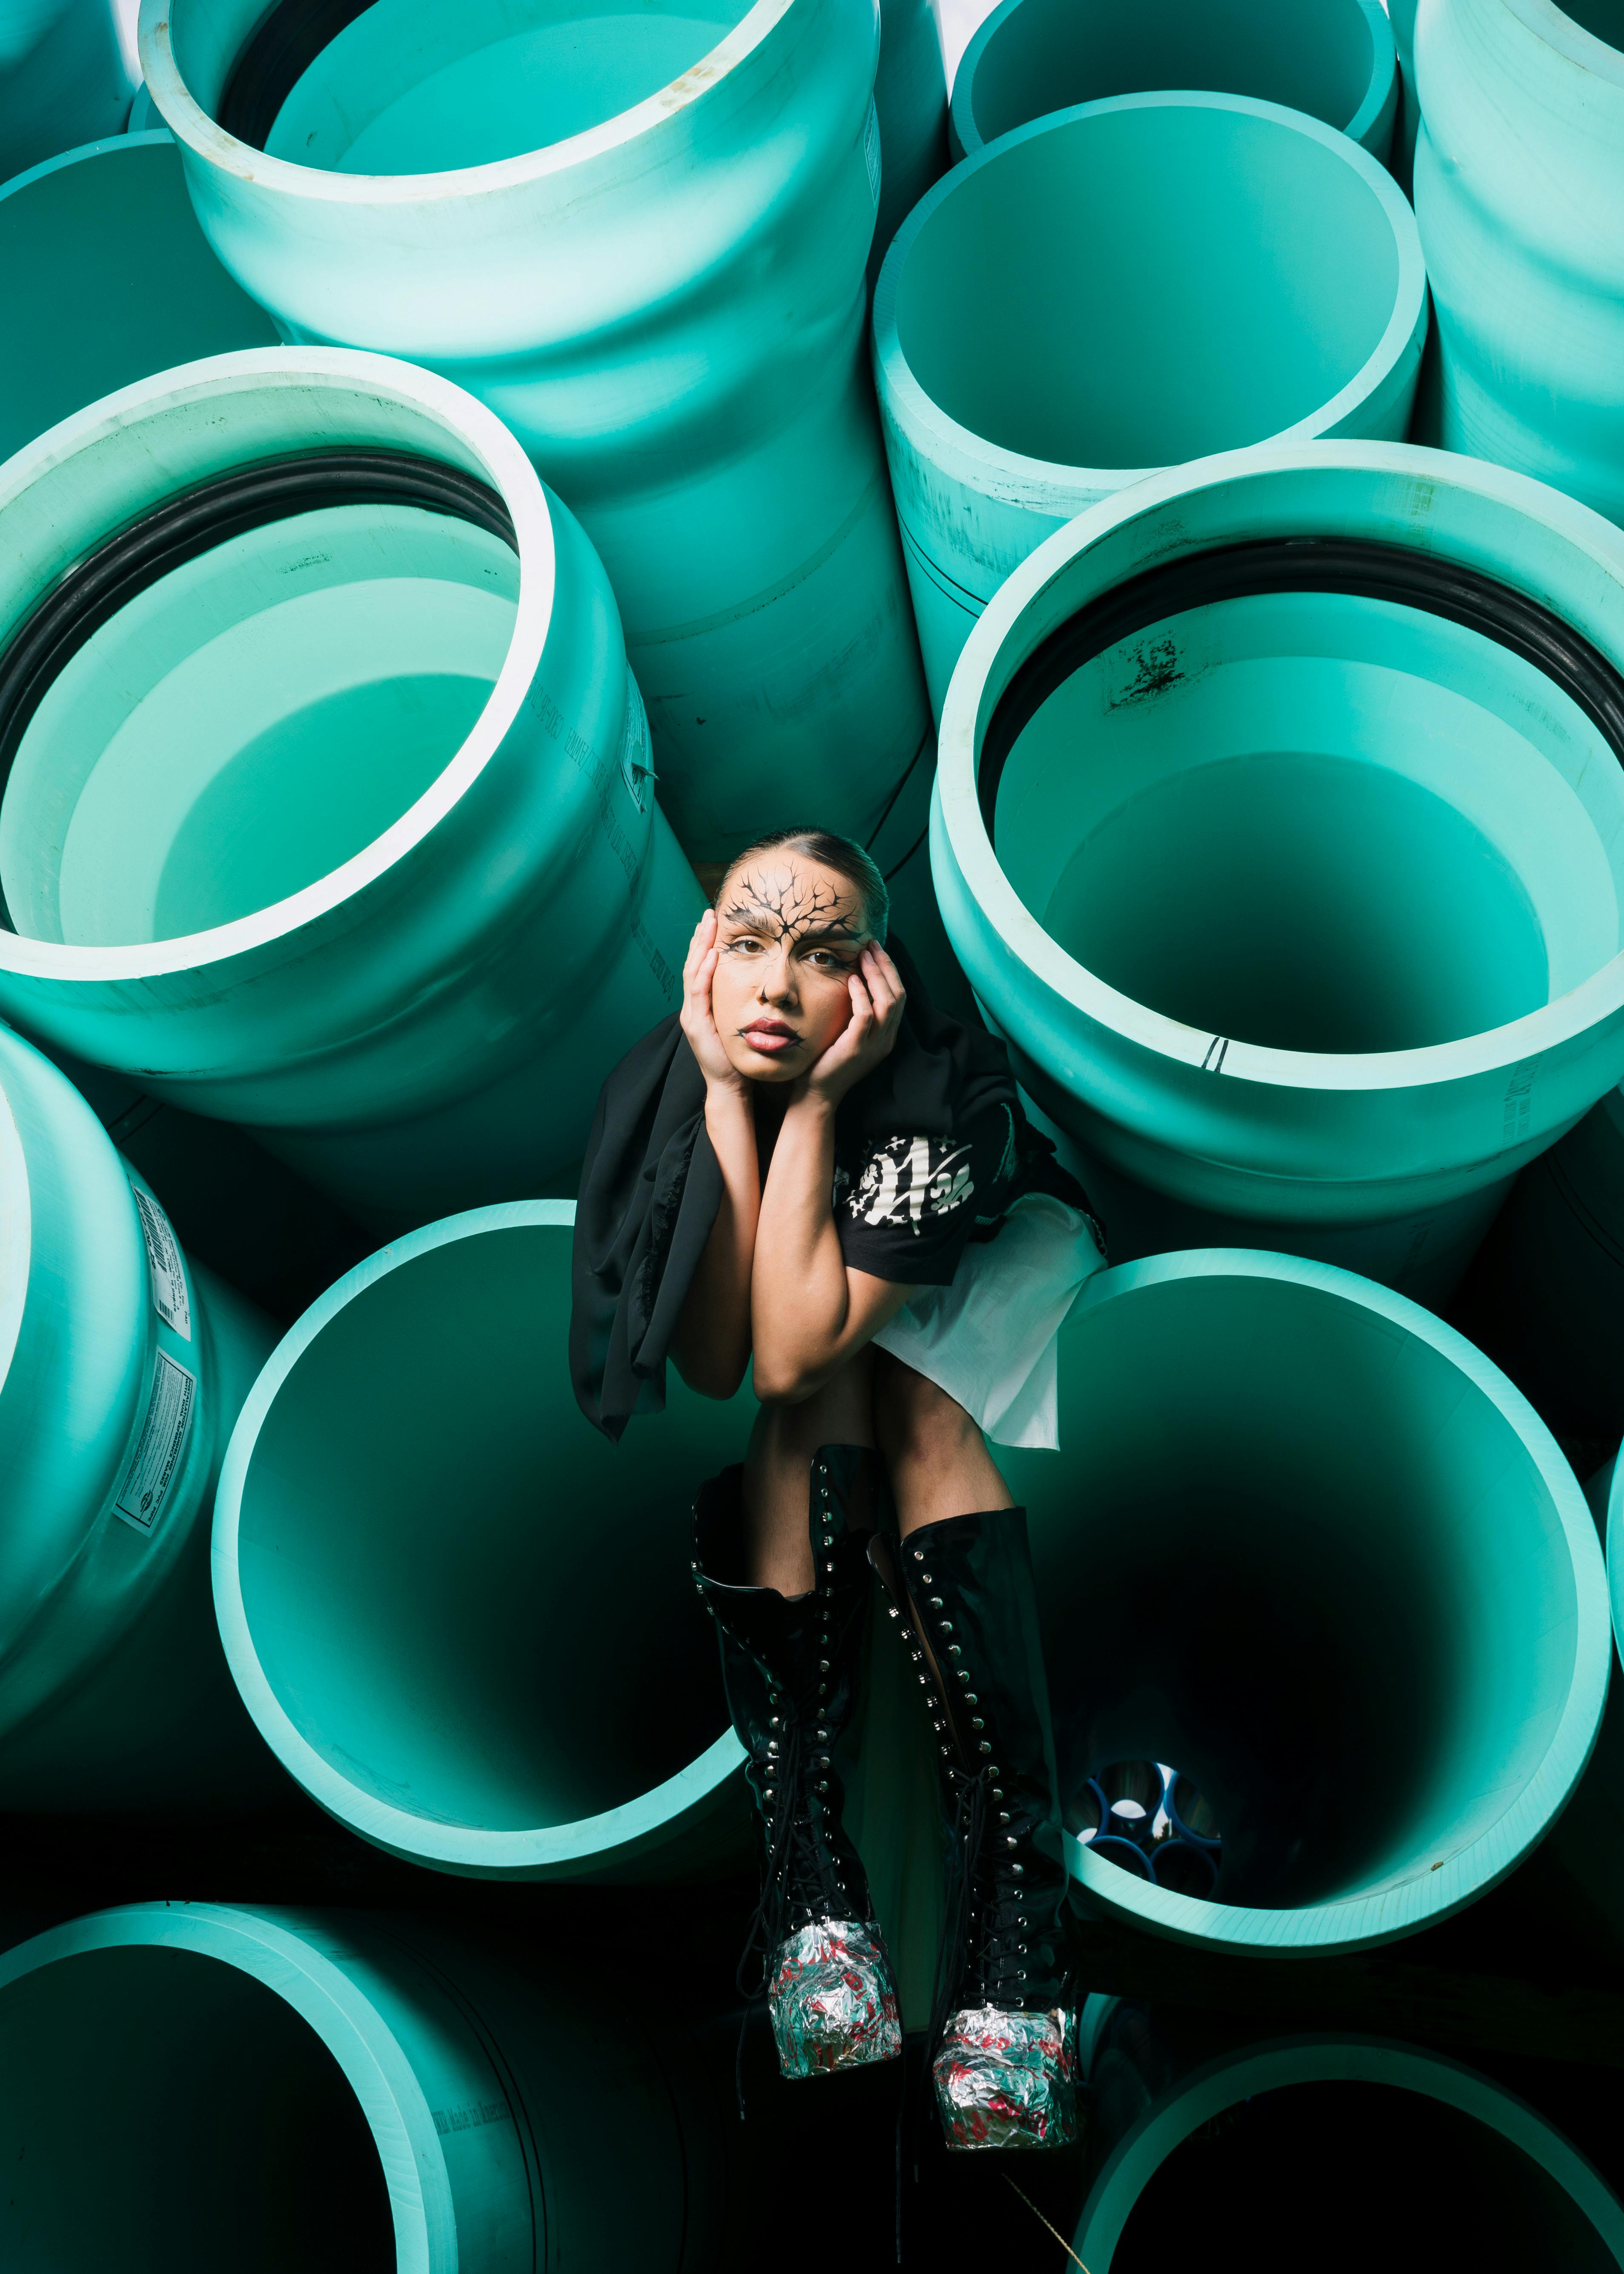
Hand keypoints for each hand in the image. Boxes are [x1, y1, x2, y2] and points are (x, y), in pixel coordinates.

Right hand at [680, 910, 749, 1098]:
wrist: (731, 1086)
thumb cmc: (739, 1056)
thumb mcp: (741, 1022)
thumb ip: (744, 1002)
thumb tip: (761, 981)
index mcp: (703, 1005)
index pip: (702, 967)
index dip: (706, 943)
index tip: (715, 922)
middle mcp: (693, 1007)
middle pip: (693, 964)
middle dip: (700, 938)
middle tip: (708, 914)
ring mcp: (692, 1016)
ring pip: (692, 973)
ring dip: (699, 947)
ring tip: (706, 925)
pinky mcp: (696, 1025)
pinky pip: (698, 993)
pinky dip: (704, 972)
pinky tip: (710, 956)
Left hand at [797, 946, 906, 1109]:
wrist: (816, 1093)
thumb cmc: (827, 1059)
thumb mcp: (847, 1032)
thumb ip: (855, 1010)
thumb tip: (851, 978)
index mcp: (886, 1034)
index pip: (898, 996)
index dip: (889, 970)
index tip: (875, 950)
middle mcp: (886, 1039)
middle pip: (898, 995)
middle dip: (885, 966)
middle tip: (870, 945)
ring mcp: (874, 1045)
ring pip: (887, 1002)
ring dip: (875, 975)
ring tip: (862, 956)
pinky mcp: (856, 1048)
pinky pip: (866, 1016)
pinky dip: (861, 995)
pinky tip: (851, 980)